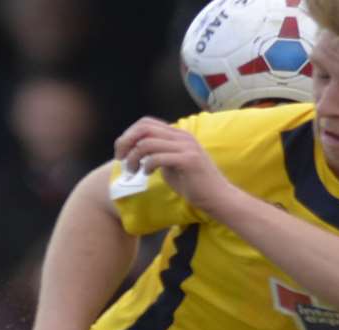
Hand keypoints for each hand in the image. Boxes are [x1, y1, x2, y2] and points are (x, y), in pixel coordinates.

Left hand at [115, 117, 235, 214]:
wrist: (217, 197)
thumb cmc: (193, 183)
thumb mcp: (171, 164)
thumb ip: (157, 154)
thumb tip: (136, 151)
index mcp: (177, 135)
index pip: (146, 123)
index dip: (129, 135)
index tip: (122, 152)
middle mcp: (182, 136)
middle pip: (144, 128)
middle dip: (126, 143)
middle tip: (121, 160)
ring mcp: (186, 147)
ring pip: (147, 143)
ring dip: (134, 158)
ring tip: (133, 171)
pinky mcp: (188, 160)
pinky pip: (157, 157)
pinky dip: (146, 166)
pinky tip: (147, 174)